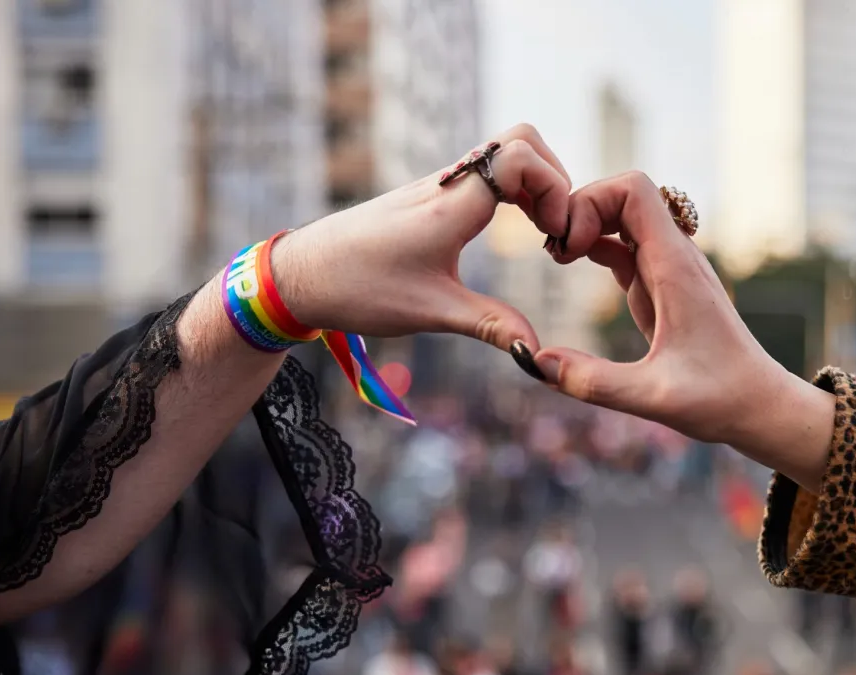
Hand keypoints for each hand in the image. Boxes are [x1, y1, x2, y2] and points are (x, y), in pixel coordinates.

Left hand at [271, 124, 570, 351]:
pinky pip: (485, 173)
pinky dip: (513, 193)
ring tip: (541, 234)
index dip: (555, 188)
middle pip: (521, 140)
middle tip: (555, 230)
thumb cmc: (358, 289)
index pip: (520, 156)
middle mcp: (448, 184)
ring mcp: (439, 186)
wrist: (300, 275)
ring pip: (503, 154)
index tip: (555, 237)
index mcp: (452, 205)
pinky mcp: (430, 197)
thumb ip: (491, 326)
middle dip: (554, 178)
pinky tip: (513, 231)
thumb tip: (535, 353)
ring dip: (535, 186)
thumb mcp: (432, 313)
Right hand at [537, 171, 835, 491]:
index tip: (567, 247)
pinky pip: (624, 246)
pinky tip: (571, 267)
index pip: (634, 190)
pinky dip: (594, 245)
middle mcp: (675, 258)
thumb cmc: (720, 400)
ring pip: (623, 217)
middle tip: (553, 253)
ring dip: (586, 225)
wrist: (761, 407)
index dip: (592, 201)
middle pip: (623, 195)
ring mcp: (669, 270)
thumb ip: (594, 382)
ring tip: (556, 258)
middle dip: (581, 209)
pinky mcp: (663, 288)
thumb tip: (537, 363)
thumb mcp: (653, 398)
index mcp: (676, 268)